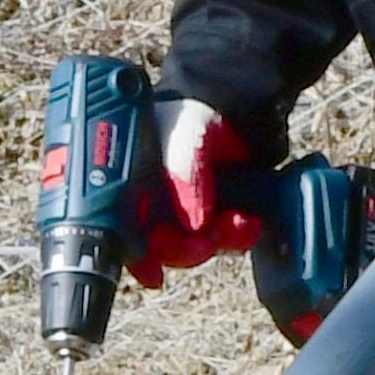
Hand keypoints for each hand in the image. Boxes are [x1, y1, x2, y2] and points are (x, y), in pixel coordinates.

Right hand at [133, 96, 262, 287]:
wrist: (232, 103)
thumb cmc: (189, 116)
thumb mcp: (182, 142)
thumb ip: (184, 178)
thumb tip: (194, 225)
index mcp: (133, 193)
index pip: (126, 237)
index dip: (138, 258)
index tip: (153, 271)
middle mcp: (158, 208)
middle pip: (164, 250)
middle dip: (185, 251)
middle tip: (202, 243)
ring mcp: (190, 214)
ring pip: (198, 248)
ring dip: (218, 243)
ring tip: (237, 224)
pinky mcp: (219, 215)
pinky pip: (227, 240)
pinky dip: (239, 236)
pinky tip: (248, 222)